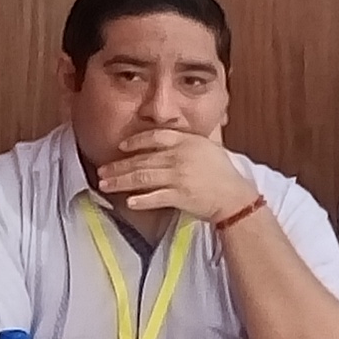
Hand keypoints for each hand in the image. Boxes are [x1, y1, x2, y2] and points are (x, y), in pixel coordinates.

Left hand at [86, 126, 251, 221]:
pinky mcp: (180, 196)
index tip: (121, 146)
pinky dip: (141, 200)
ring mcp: (178, 177)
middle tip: (103, 171)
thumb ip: (189, 140)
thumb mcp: (209, 147)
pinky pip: (155, 197)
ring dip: (121, 181)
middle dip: (119, 166)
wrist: (236, 197)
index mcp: (187, 142)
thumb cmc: (224, 173)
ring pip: (143, 177)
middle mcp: (179, 157)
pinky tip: (128, 202)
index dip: (136, 141)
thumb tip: (172, 136)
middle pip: (142, 159)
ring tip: (106, 184)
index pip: (155, 137)